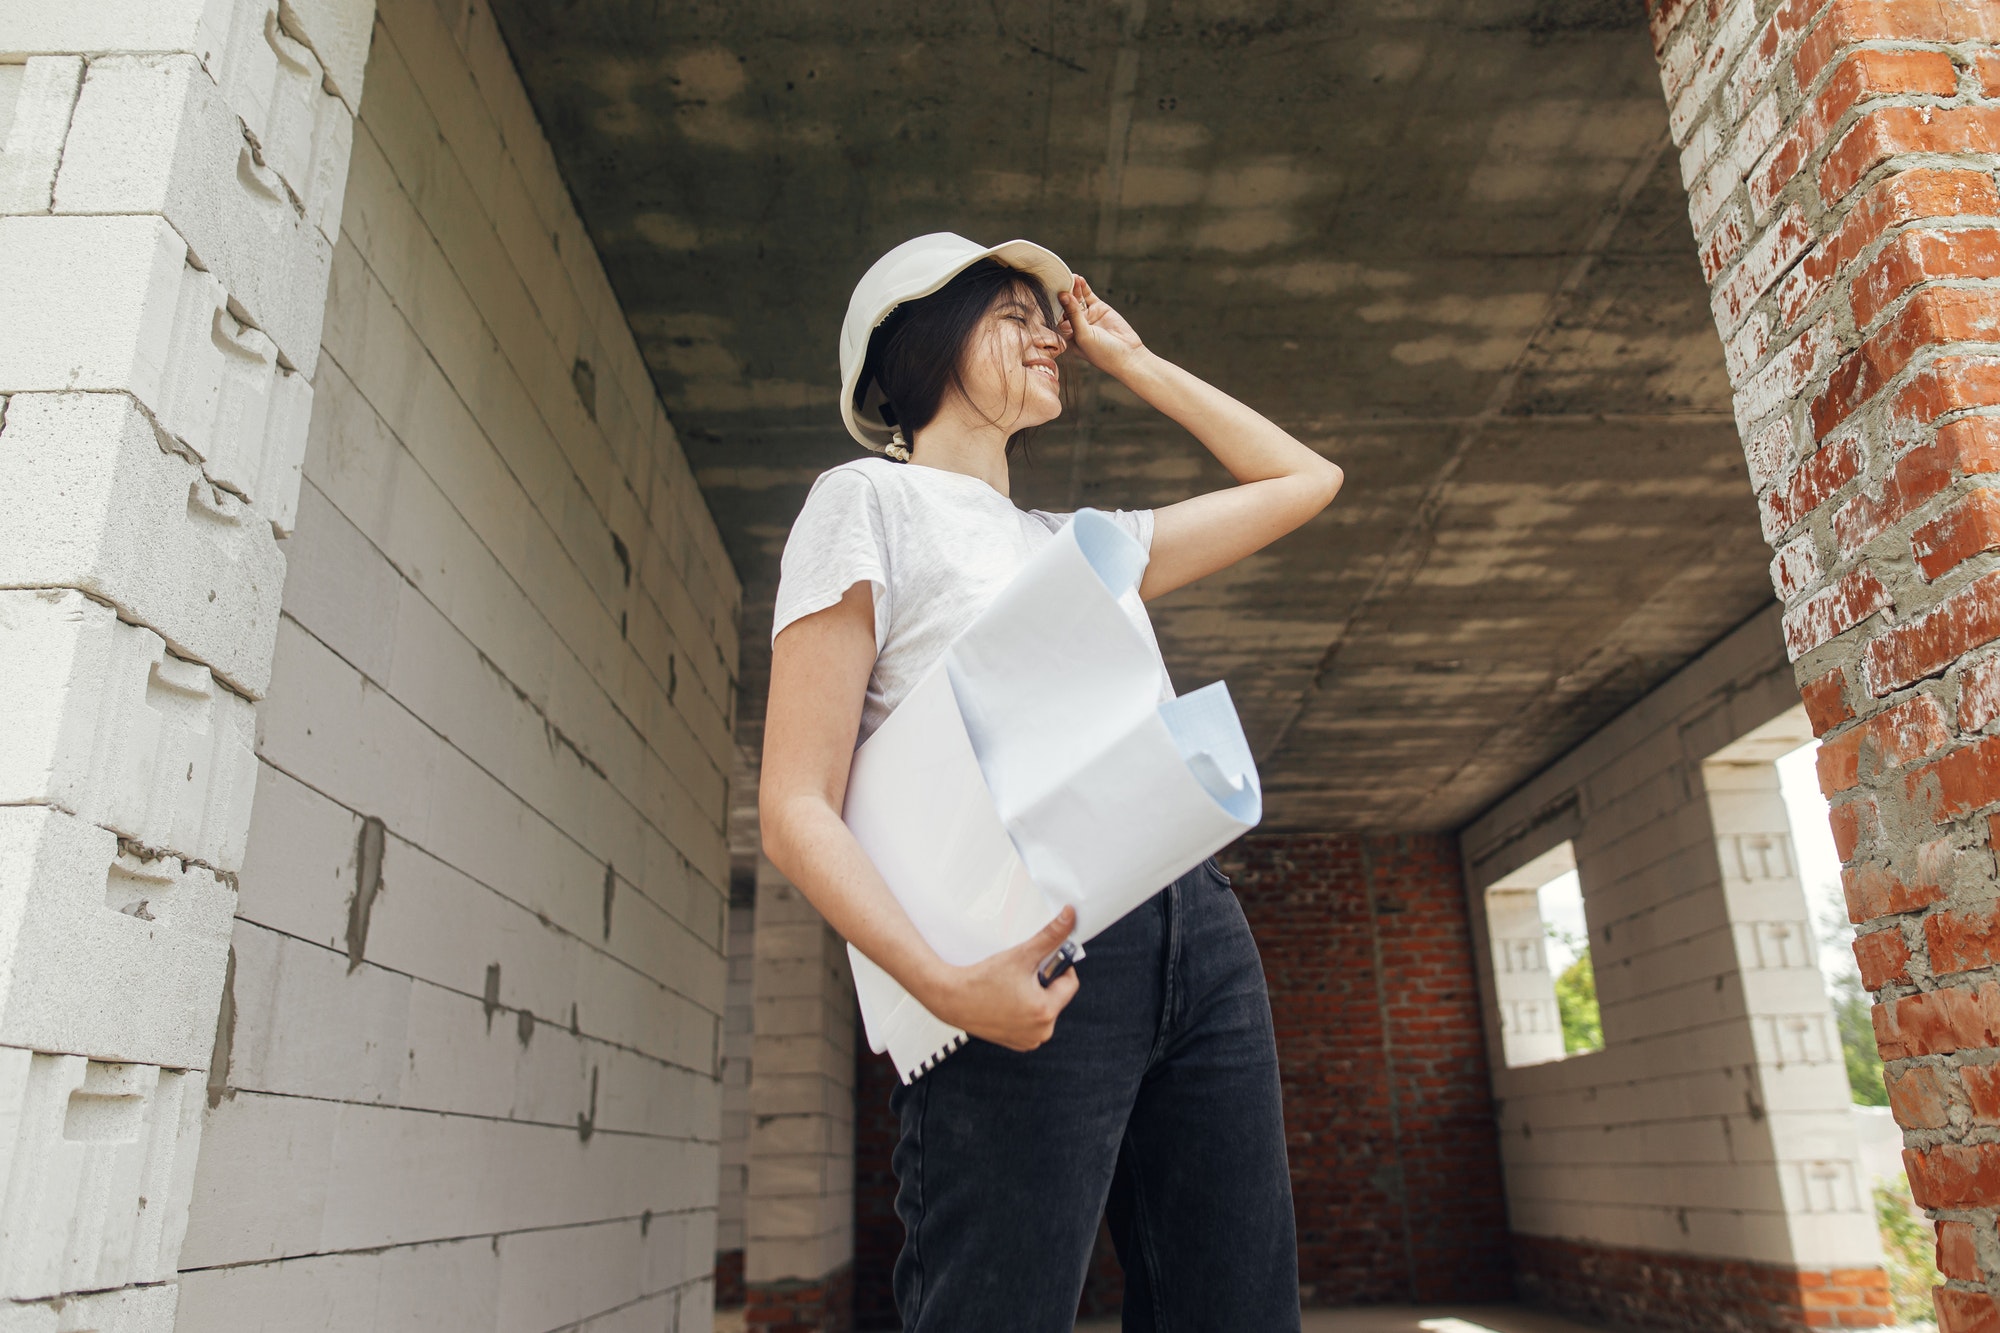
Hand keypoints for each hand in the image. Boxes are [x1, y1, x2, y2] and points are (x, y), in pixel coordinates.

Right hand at [925, 907, 1080, 1051]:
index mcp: (1045, 1012)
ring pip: (1043, 1008)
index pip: (1070, 982)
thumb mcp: (1021, 955)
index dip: (1056, 967)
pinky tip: (1006, 999)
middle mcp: (1040, 1032)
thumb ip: (1050, 936)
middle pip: (1056, 996)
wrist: (950, 997)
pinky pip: (1030, 1021)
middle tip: (1021, 973)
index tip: (1039, 961)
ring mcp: (1028, 1040)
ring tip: (1011, 987)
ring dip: (1034, 995)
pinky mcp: (1017, 1043)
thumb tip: (1068, 919)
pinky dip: (1023, 1009)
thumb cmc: (979, 981)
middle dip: (1043, 981)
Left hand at [1057, 275, 1145, 376]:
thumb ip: (1073, 314)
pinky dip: (1083, 287)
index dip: (1052, 304)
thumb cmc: (1101, 352)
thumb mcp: (1083, 334)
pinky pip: (1088, 295)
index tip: (1047, 292)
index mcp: (1067, 335)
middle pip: (1065, 305)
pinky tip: (1079, 279)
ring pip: (1076, 298)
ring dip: (1072, 288)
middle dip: (1062, 293)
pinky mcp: (1099, 308)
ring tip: (1070, 277)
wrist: (1127, 354)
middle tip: (1058, 280)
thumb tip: (1062, 295)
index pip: (1056, 316)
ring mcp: (1087, 316)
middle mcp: (1075, 325)